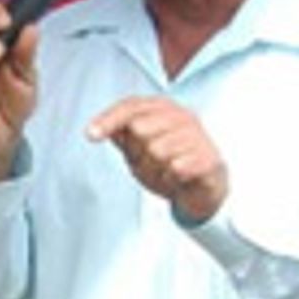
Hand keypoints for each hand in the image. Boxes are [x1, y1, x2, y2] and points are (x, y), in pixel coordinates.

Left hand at [87, 96, 227, 220]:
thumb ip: (122, 139)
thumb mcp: (138, 153)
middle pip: (140, 130)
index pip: (130, 107)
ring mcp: (197, 135)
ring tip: (167, 172)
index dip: (108, 120)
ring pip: (158, 151)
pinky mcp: (208, 157)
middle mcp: (181, 116)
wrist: (203, 191)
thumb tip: (97, 128)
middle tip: (152, 164)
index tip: (90, 135)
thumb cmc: (168, 166)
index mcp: (162, 109)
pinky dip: (172, 179)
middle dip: (139, 154)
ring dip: (156, 170)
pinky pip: (176, 167)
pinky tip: (179, 179)